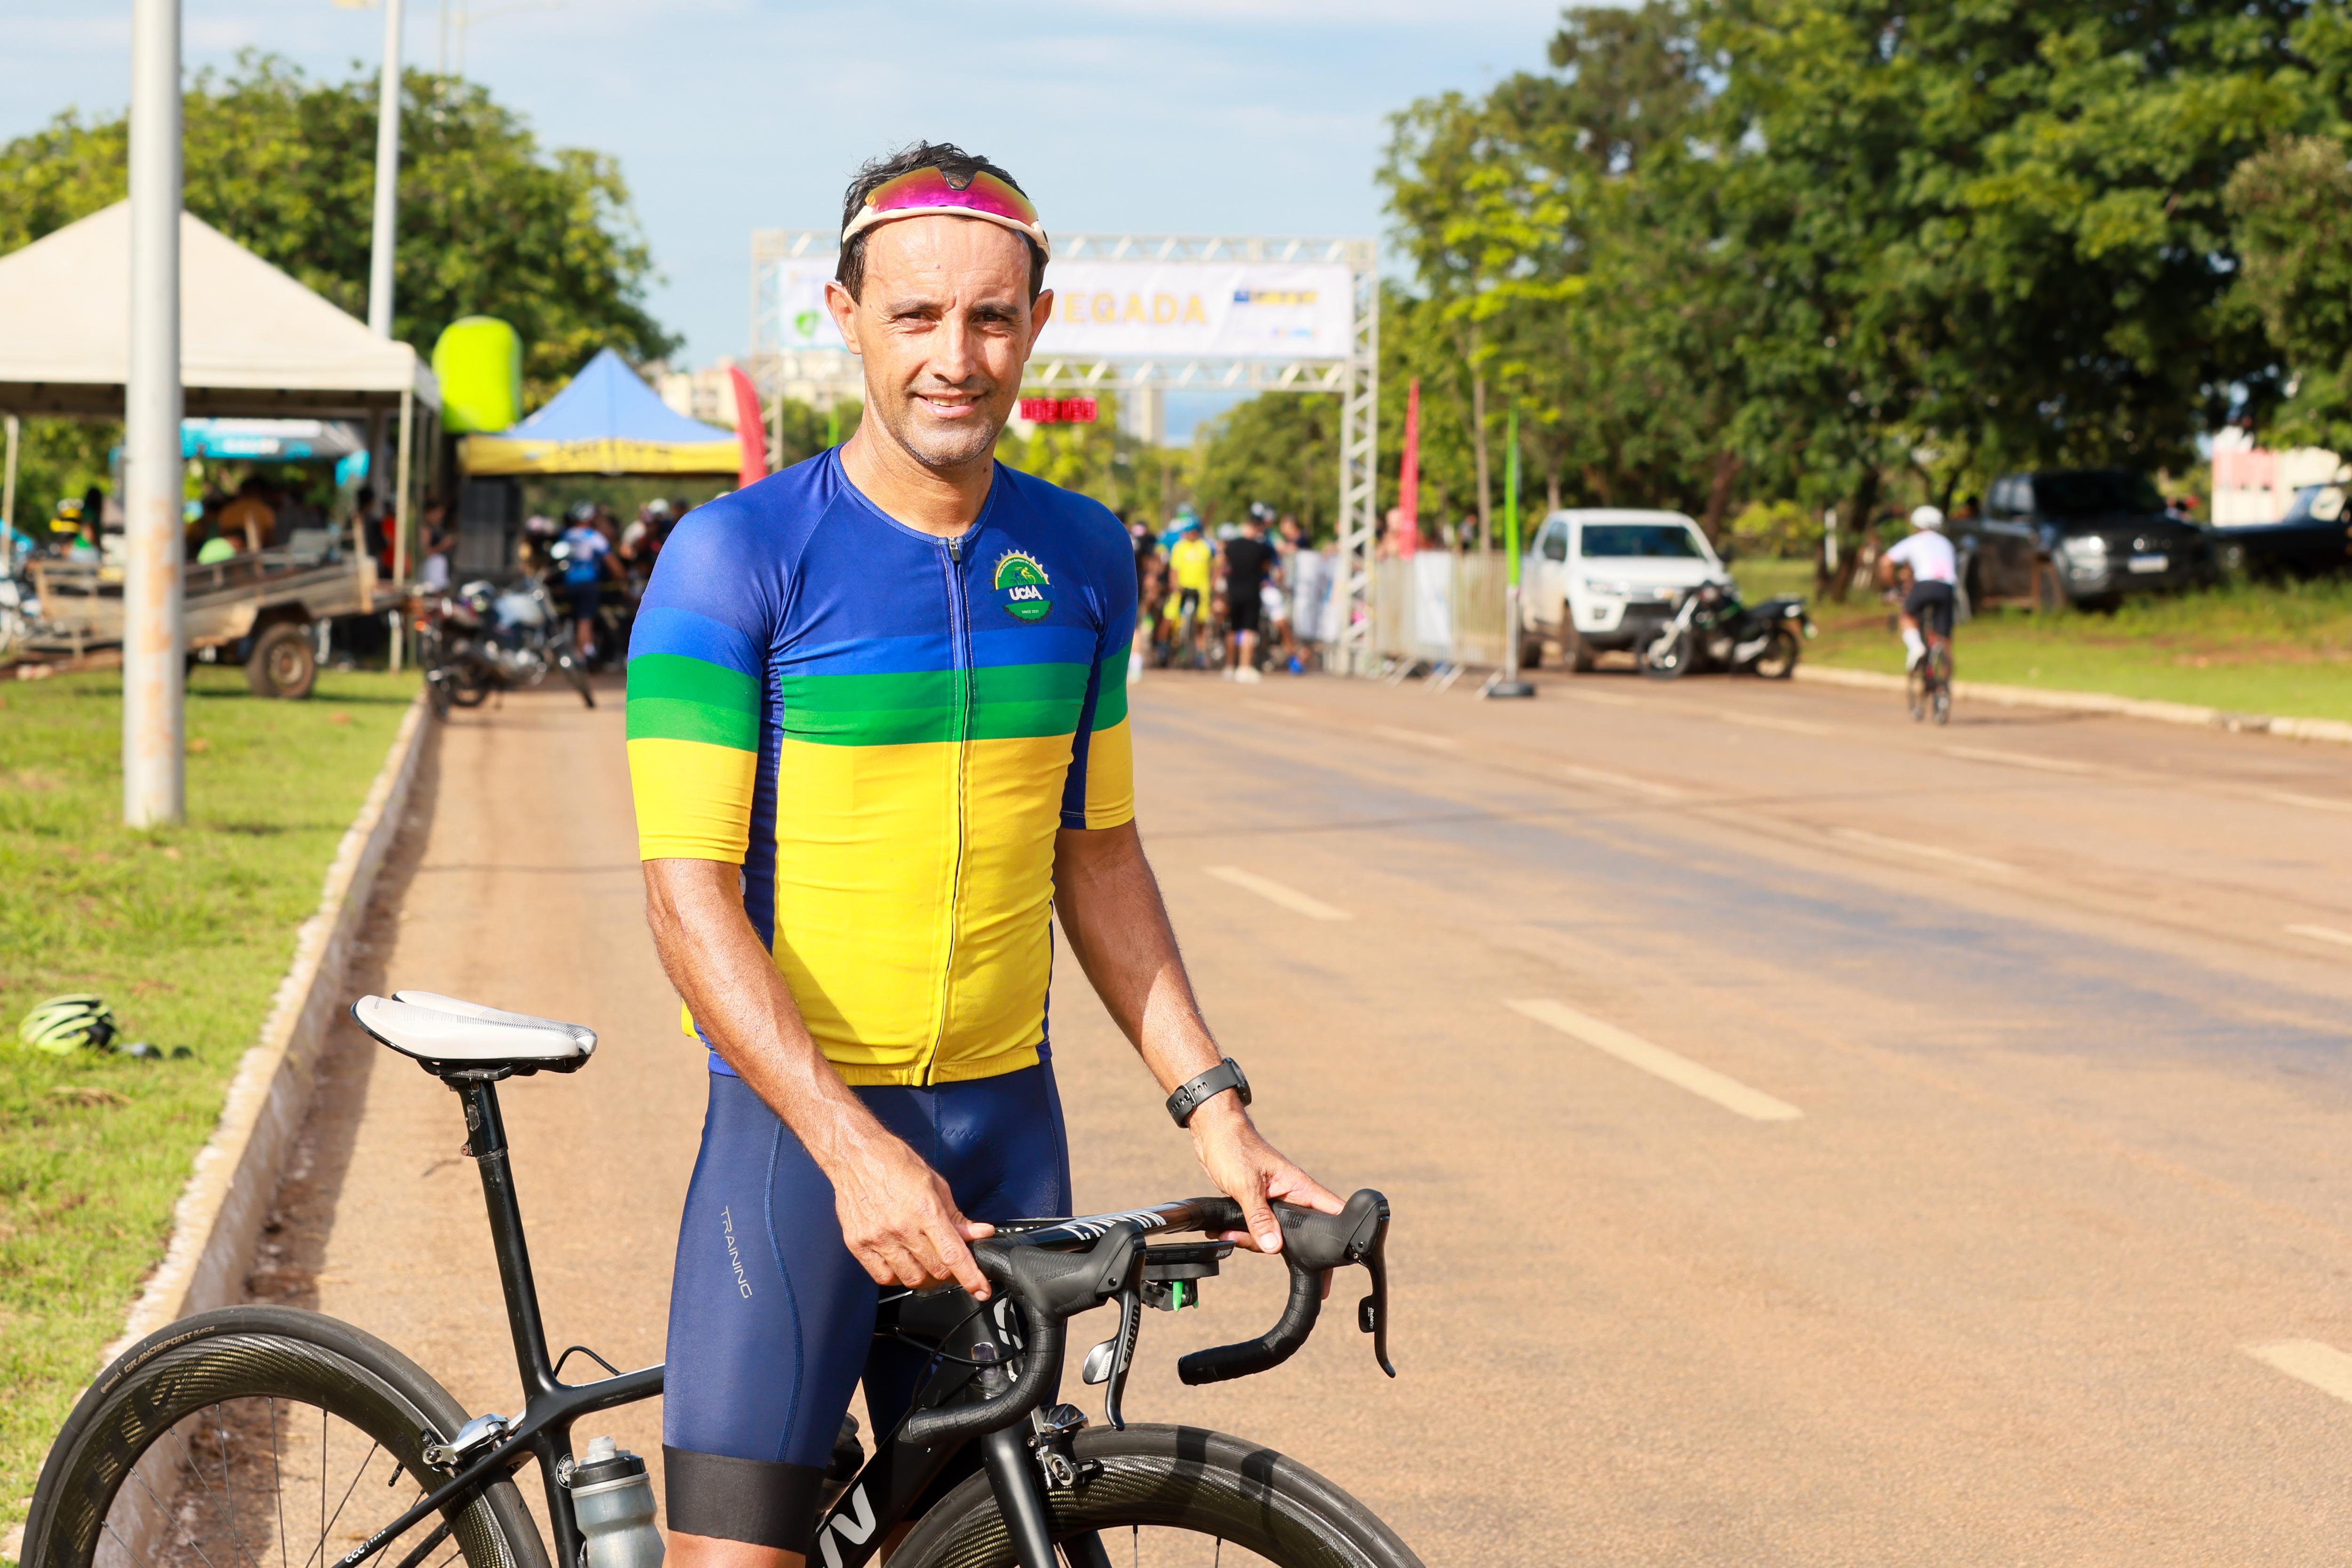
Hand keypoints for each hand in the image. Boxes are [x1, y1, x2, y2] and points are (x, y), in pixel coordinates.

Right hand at [825, 1133, 995, 1297]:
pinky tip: (902, 1264)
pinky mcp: (858, 1245)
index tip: (981, 1290)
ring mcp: (878, 1238)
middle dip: (949, 1273)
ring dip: (925, 1277)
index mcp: (926, 1210)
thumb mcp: (935, 1184)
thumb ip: (956, 1215)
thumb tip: (979, 1233)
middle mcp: (902, 1227)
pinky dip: (898, 1277)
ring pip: (911, 1278)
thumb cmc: (896, 1164)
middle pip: (935, 1270)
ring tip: (926, 1263)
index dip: (971, 1277)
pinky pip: (883, 1277)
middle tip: (948, 1263)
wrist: (855, 1156)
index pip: (953, 1254)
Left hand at [1187, 1096, 1341, 1256]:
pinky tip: (1226, 1232)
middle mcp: (1290, 1195)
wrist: (1213, 1132)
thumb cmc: (1234, 1146)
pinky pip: (1257, 1228)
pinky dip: (1243, 1234)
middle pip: (1301, 1233)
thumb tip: (1273, 1246)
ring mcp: (1274, 1202)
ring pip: (1275, 1234)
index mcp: (1298, 1186)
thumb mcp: (1246, 1185)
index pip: (1332, 1211)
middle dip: (1283, 1247)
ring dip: (1253, 1240)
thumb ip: (1260, 1217)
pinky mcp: (1258, 1205)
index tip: (1335, 1258)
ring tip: (1230, 1235)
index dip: (1339, 1236)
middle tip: (1260, 1246)